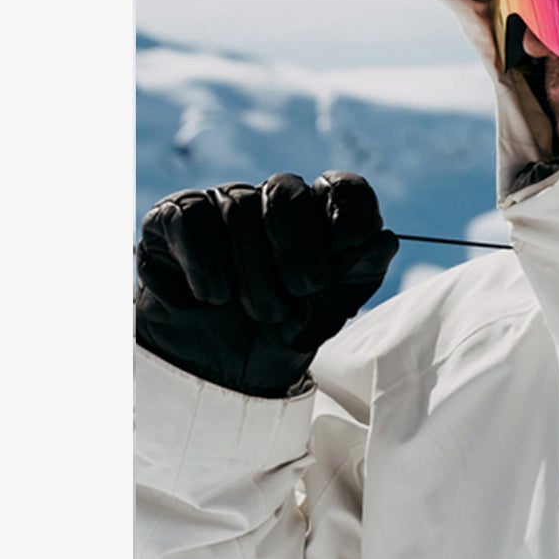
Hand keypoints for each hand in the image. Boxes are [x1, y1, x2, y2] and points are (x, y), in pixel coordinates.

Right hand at [135, 171, 398, 397]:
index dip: (348, 208)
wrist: (217, 372)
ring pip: (239, 207)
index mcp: (317, 217)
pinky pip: (192, 218)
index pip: (340, 187)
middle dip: (298, 245)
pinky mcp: (174, 218)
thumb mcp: (329, 312)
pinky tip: (214, 295)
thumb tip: (384, 239)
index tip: (347, 245)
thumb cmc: (281, 333)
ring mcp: (221, 205)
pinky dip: (206, 260)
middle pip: (287, 190)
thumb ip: (358, 274)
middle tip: (304, 289)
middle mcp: (269, 202)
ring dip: (254, 270)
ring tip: (263, 314)